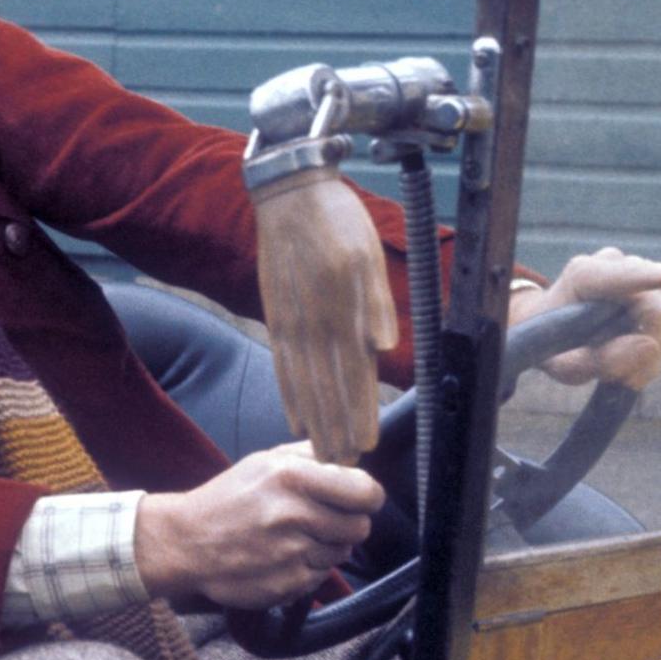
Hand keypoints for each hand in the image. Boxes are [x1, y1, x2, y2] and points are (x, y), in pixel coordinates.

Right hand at [135, 443, 386, 611]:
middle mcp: (294, 514)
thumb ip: (310, 456)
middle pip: (359, 527)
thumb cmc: (227, 500)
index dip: (368, 497)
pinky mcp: (287, 584)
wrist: (185, 543)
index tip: (360, 499)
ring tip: (292, 539)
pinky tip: (281, 558)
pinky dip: (307, 569)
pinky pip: (320, 577)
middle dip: (346, 524)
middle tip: (321, 521)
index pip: (365, 491)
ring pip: (341, 553)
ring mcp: (291, 553)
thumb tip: (351, 459)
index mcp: (291, 477)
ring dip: (325, 547)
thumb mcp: (263, 462)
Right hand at [251, 167, 399, 464]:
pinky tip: (295, 417)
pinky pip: (283, 365)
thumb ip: (374, 302)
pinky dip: (289, 395)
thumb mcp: (366, 252)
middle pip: (327, 388)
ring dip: (315, 422)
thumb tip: (384, 347)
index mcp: (339, 307)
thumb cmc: (336, 219)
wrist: (288, 192)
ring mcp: (290, 322)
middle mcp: (312, 323)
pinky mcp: (276, 316)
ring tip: (322, 452)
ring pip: (304, 383)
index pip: (353, 373)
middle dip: (337, 430)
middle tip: (343, 467)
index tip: (365, 445)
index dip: (360, 412)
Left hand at [510, 246, 660, 388]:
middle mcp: (618, 264)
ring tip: (614, 366)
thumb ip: (601, 360)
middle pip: (657, 313)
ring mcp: (641, 274)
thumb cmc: (551, 345)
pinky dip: (653, 356)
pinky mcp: (657, 292)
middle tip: (614, 375)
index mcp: (586, 274)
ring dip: (648, 357)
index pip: (630, 276)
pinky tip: (630, 360)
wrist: (550, 329)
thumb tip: (651, 346)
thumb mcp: (564, 365)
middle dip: (644, 349)